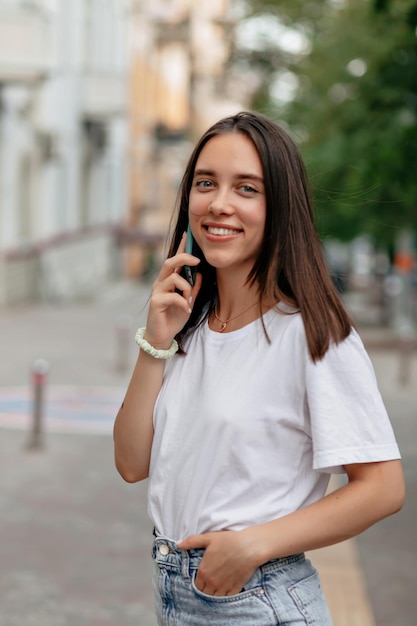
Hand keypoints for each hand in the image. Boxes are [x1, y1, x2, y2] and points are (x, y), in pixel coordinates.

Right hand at [145, 232, 201, 347]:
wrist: (163, 336)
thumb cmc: (174, 318)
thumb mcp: (188, 301)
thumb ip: (194, 288)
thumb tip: (201, 274)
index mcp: (168, 280)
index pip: (174, 260)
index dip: (180, 247)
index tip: (187, 234)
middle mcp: (161, 283)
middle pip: (170, 262)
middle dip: (184, 257)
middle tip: (198, 261)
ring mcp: (157, 291)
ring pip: (174, 278)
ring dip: (187, 288)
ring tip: (189, 301)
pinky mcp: (155, 302)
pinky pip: (173, 296)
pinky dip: (183, 302)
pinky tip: (186, 310)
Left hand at [177, 530, 259, 595]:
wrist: (249, 546)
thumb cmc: (229, 540)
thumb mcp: (208, 538)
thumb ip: (192, 542)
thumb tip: (178, 544)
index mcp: (203, 571)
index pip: (196, 585)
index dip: (199, 582)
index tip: (203, 577)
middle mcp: (212, 582)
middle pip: (205, 593)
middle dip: (206, 588)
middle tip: (210, 581)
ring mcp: (224, 587)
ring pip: (214, 597)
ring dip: (214, 593)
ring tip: (218, 584)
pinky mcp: (235, 589)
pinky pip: (227, 598)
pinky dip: (225, 595)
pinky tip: (227, 587)